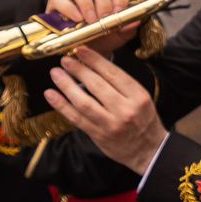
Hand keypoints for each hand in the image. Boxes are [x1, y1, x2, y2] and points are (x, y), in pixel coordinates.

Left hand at [42, 46, 168, 173]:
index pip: (113, 73)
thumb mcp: (142, 98)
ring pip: (84, 102)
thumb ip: (121, 85)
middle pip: (96, 85)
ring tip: (56, 73)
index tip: (80, 50)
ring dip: (66, 85)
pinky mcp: (99, 135)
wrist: (149, 151)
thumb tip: (93, 66)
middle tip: (65, 60)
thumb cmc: (144, 121)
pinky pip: (76, 118)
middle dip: (78, 70)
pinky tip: (51, 95)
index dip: (94, 60)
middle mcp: (125, 109)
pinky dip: (61, 105)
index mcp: (138, 96)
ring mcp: (111, 124)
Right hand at [45, 0, 139, 52]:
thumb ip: (129, 27)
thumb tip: (135, 21)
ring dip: (85, 3)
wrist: (88, 50)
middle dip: (103, 3)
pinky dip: (67, 7)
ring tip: (90, 20)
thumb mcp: (120, 35)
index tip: (119, 14)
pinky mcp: (56, 1)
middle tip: (104, 20)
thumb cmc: (105, 37)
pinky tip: (76, 19)